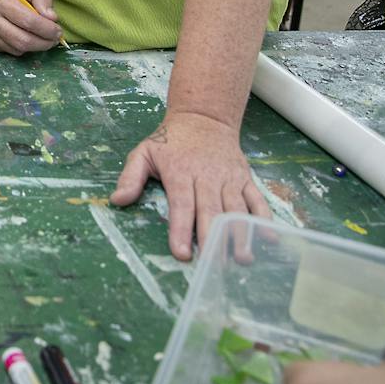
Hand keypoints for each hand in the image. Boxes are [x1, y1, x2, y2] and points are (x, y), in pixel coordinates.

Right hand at [0, 0, 59, 54]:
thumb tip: (52, 18)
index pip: (29, 21)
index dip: (48, 29)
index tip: (57, 30)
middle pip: (24, 40)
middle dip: (44, 43)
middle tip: (54, 39)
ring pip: (17, 49)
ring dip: (34, 46)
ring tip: (41, 38)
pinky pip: (7, 51)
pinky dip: (20, 46)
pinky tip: (21, 37)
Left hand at [109, 110, 269, 260]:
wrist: (204, 118)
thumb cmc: (170, 141)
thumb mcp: (143, 152)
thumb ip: (130, 177)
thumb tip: (117, 200)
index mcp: (180, 172)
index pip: (181, 204)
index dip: (181, 229)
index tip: (181, 252)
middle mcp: (207, 176)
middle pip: (210, 210)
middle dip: (212, 238)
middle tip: (214, 265)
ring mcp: (229, 178)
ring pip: (235, 208)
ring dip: (240, 233)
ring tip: (242, 258)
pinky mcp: (245, 179)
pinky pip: (256, 199)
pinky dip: (263, 218)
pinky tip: (267, 237)